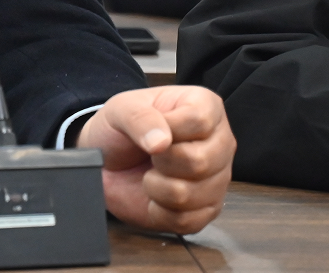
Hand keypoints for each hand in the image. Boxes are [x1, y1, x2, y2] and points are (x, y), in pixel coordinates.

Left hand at [76, 85, 233, 234]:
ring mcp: (218, 179)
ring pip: (190, 194)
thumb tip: (161, 141)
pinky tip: (154, 195)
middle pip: (200, 161)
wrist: (108, 160)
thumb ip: (139, 117)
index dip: (168, 129)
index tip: (150, 130)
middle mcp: (220, 143)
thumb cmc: (120, 128)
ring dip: (156, 187)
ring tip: (150, 173)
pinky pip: (187, 220)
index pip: (199, 121)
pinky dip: (159, 211)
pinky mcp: (207, 210)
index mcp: (205, 107)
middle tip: (149, 154)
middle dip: (161, 161)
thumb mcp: (120, 109)